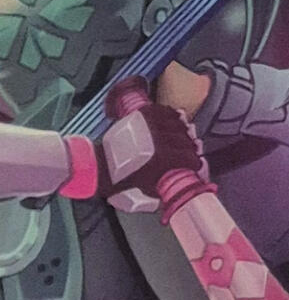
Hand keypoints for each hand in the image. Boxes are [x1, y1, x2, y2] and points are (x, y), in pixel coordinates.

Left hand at [102, 77, 208, 213]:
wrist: (103, 165)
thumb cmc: (124, 179)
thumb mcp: (147, 188)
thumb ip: (165, 186)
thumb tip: (179, 184)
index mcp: (163, 158)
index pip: (188, 157)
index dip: (194, 162)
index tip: (195, 164)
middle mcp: (160, 138)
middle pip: (185, 140)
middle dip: (190, 148)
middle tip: (190, 152)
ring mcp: (152, 124)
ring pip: (178, 123)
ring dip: (183, 131)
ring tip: (183, 138)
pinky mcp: (145, 114)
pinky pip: (166, 111)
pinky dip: (172, 116)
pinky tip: (175, 121)